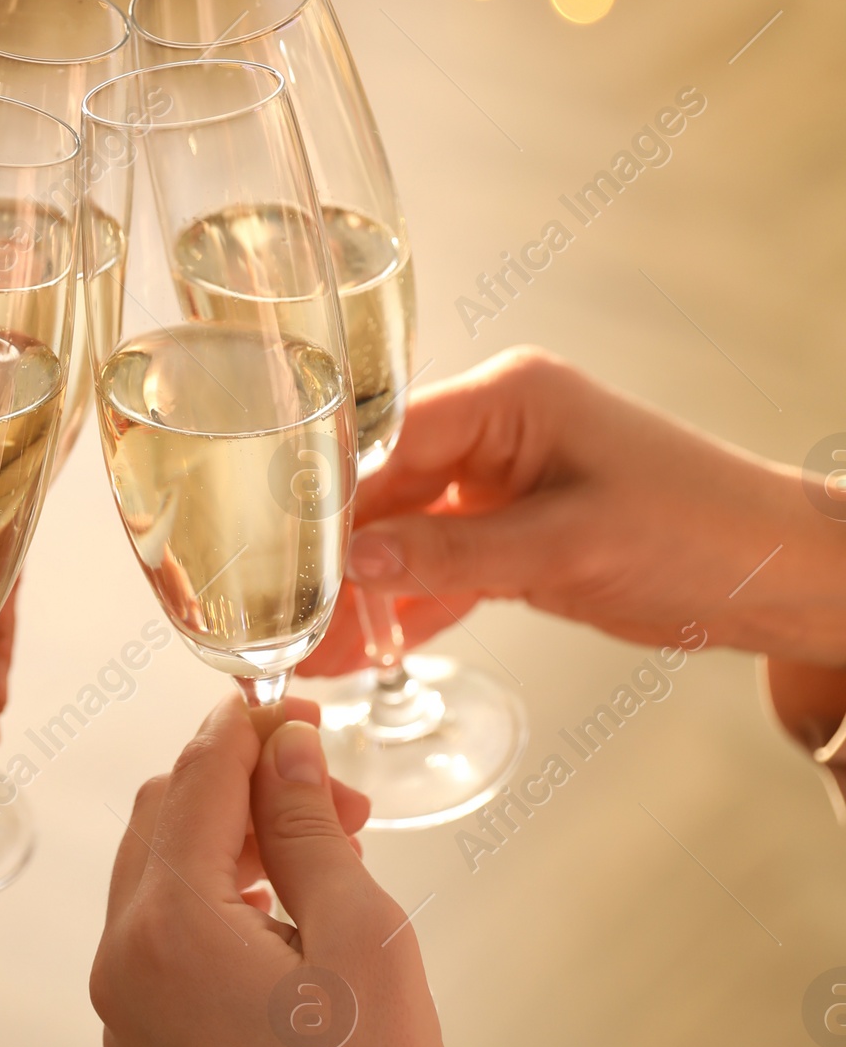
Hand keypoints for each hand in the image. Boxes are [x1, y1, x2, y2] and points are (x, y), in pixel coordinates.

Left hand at [90, 697, 572, 1046]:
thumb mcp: (359, 933)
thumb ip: (307, 825)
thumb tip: (285, 743)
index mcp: (162, 928)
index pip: (192, 779)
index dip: (249, 728)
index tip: (303, 704)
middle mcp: (118, 967)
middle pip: (160, 821)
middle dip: (241, 786)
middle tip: (335, 792)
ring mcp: (124, 1022)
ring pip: (157, 882)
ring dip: (230, 844)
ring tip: (328, 853)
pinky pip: (162, 947)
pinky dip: (215, 906)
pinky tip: (290, 920)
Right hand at [306, 349, 845, 674]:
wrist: (779, 576)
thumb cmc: (697, 533)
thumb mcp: (570, 545)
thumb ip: (456, 552)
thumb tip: (350, 560)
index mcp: (506, 397)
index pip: (386, 437)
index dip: (324, 491)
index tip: (268, 545)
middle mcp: (493, 430)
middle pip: (383, 488)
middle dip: (330, 552)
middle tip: (273, 613)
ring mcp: (501, 484)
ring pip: (403, 535)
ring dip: (357, 590)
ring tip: (301, 649)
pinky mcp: (514, 536)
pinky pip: (440, 567)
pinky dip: (403, 607)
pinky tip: (356, 649)